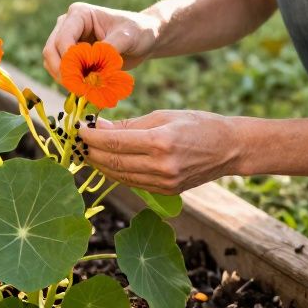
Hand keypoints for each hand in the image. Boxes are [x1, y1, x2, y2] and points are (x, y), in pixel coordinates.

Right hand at [42, 2, 160, 80]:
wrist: (144, 39)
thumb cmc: (138, 32)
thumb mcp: (128, 37)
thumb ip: (109, 48)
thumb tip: (91, 63)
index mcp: (79, 14)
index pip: (63, 38)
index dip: (69, 59)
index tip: (83, 77)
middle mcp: (68, 25)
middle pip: (51, 50)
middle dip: (63, 71)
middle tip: (80, 88)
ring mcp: (67, 40)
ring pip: (52, 62)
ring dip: (64, 78)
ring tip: (85, 89)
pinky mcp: (71, 55)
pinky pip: (61, 70)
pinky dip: (69, 81)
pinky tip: (85, 88)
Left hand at [78, 110, 238, 194]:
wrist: (229, 148)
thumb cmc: (197, 124)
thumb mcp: (163, 116)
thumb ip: (130, 124)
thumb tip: (99, 127)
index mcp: (160, 142)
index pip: (114, 142)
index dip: (91, 137)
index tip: (79, 129)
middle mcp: (161, 166)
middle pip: (113, 162)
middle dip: (91, 152)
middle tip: (78, 142)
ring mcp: (164, 182)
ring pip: (120, 176)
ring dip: (100, 165)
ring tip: (88, 152)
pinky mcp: (166, 191)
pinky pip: (133, 182)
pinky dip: (117, 173)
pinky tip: (109, 163)